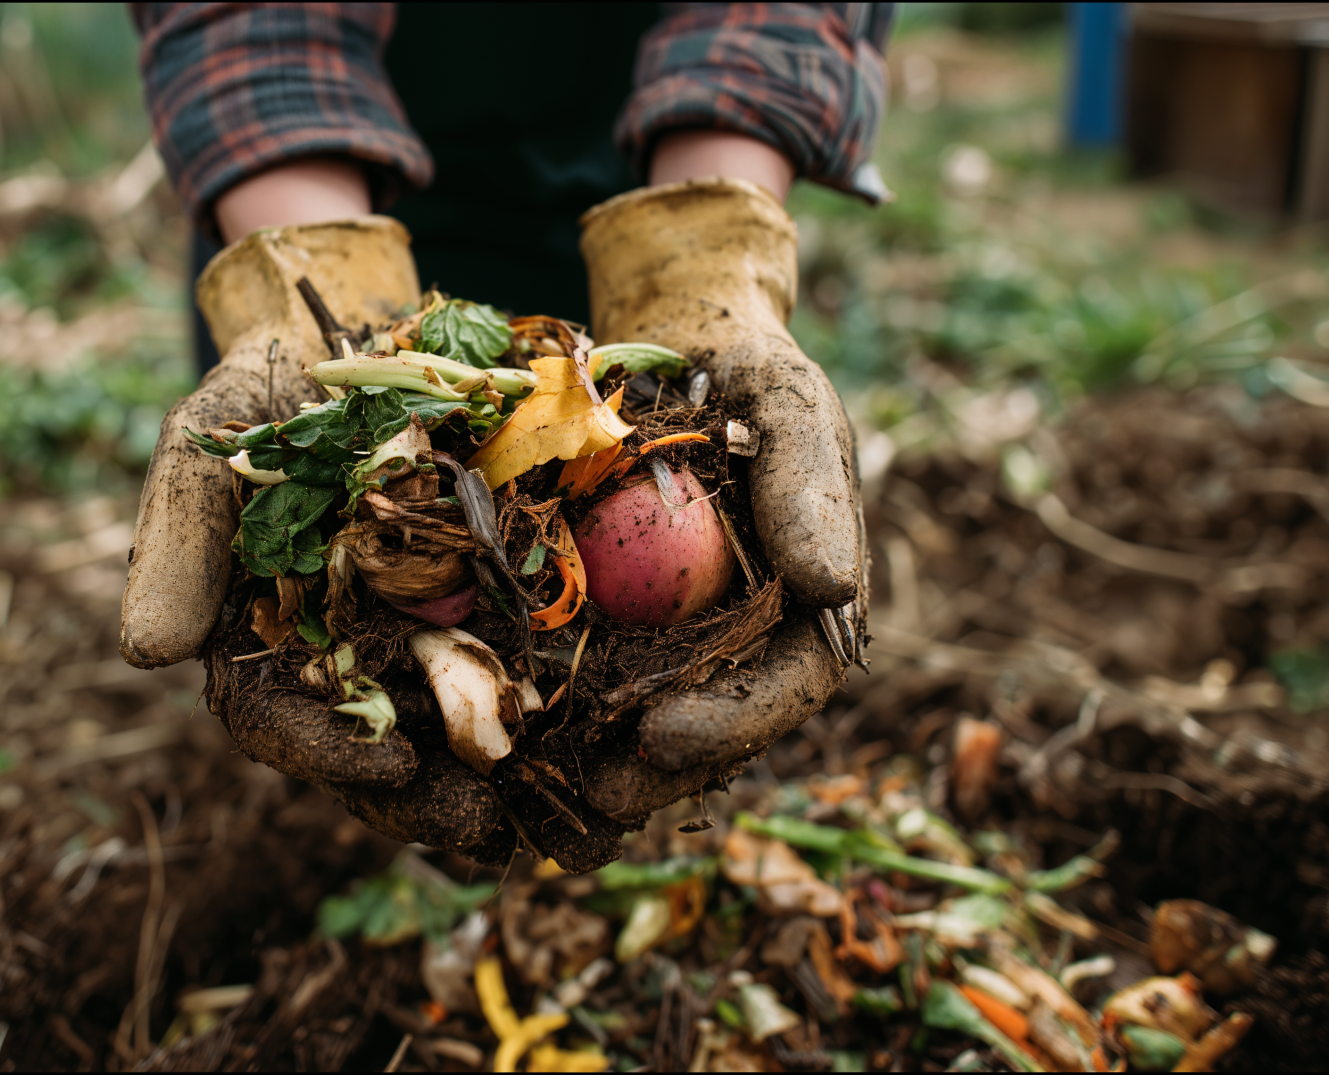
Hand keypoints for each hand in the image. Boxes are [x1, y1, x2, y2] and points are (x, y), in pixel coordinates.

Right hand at [120, 214, 526, 863]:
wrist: (346, 335)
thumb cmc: (262, 399)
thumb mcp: (205, 453)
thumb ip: (179, 545)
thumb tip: (147, 653)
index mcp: (261, 642)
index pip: (277, 720)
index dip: (329, 752)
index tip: (390, 762)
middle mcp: (335, 656)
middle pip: (368, 749)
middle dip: (423, 797)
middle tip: (484, 826)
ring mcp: (410, 637)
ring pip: (442, 730)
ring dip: (489, 777)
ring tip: (545, 812)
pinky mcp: (481, 605)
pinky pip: (511, 669)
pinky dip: (544, 710)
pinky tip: (595, 744)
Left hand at [575, 175, 870, 824]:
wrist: (672, 347)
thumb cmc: (746, 376)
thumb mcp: (788, 410)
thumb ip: (811, 492)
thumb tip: (833, 587)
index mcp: (806, 606)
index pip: (789, 686)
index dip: (734, 725)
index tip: (665, 737)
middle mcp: (745, 638)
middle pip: (713, 729)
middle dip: (654, 774)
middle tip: (590, 797)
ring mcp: (677, 639)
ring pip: (644, 724)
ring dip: (594, 767)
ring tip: (534, 792)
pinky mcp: (609, 625)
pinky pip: (580, 681)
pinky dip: (544, 712)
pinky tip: (495, 738)